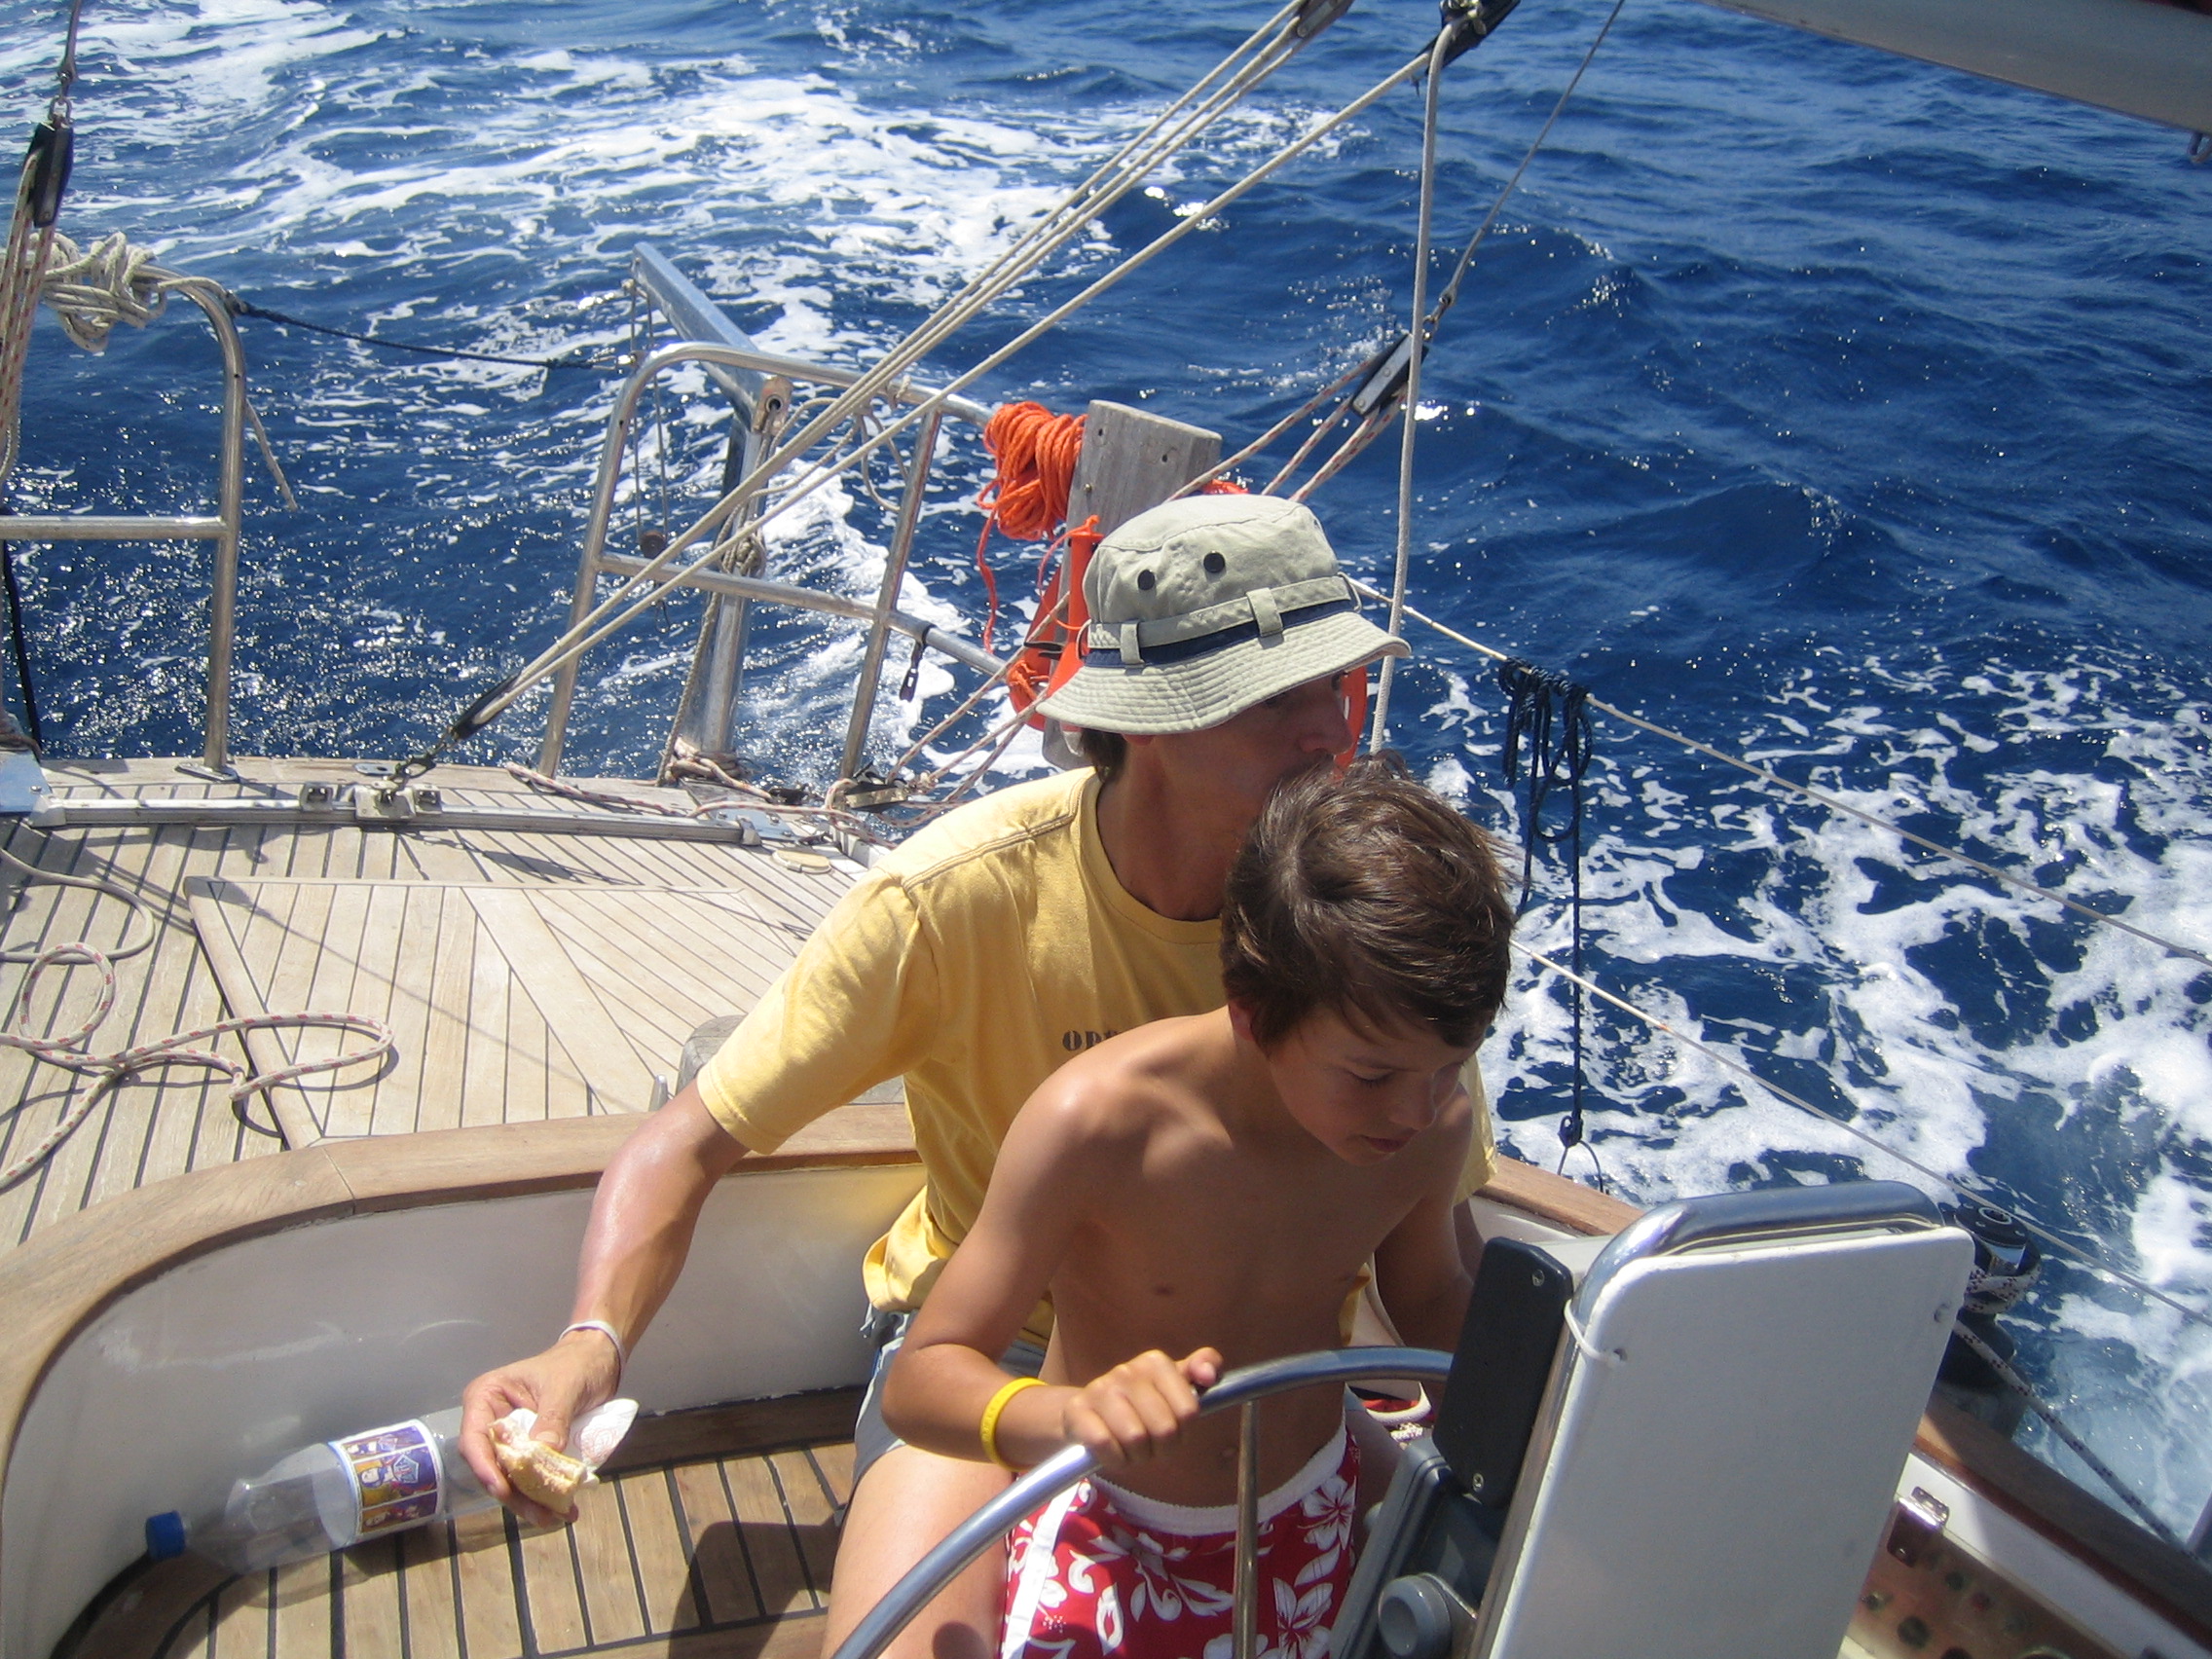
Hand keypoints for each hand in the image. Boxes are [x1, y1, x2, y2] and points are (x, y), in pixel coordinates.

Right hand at [459, 1328, 620, 1526]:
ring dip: (531, 1500)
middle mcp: (491, 1421)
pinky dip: (544, 1493)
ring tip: (556, 1517)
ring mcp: (510, 1438)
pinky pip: (530, 1477)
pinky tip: (562, 1509)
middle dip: (515, 1493)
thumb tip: (543, 1452)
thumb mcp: (565, 1388)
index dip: (485, 1467)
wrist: (599, 1360)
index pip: (475, 1438)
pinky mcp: (528, 1451)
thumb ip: (553, 1419)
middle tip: (541, 1514)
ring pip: (511, 1477)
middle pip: (493, 1465)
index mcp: (486, 1397)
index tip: (502, 1490)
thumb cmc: (576, 1364)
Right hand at [1061, 1348, 1220, 1468]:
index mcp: (1155, 1363)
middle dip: (1162, 1449)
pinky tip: (1112, 1453)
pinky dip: (1114, 1459)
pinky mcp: (1076, 1411)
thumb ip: (1203, 1368)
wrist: (1085, 1414)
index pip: (1189, 1411)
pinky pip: (1105, 1445)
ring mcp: (1099, 1389)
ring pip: (1135, 1438)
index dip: (1184, 1431)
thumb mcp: (1174, 1385)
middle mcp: (1127, 1370)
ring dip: (1137, 1457)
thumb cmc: (1140, 1406)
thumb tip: (1210, 1375)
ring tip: (1131, 1450)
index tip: (1175, 1429)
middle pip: (1165, 1429)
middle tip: (1152, 1446)